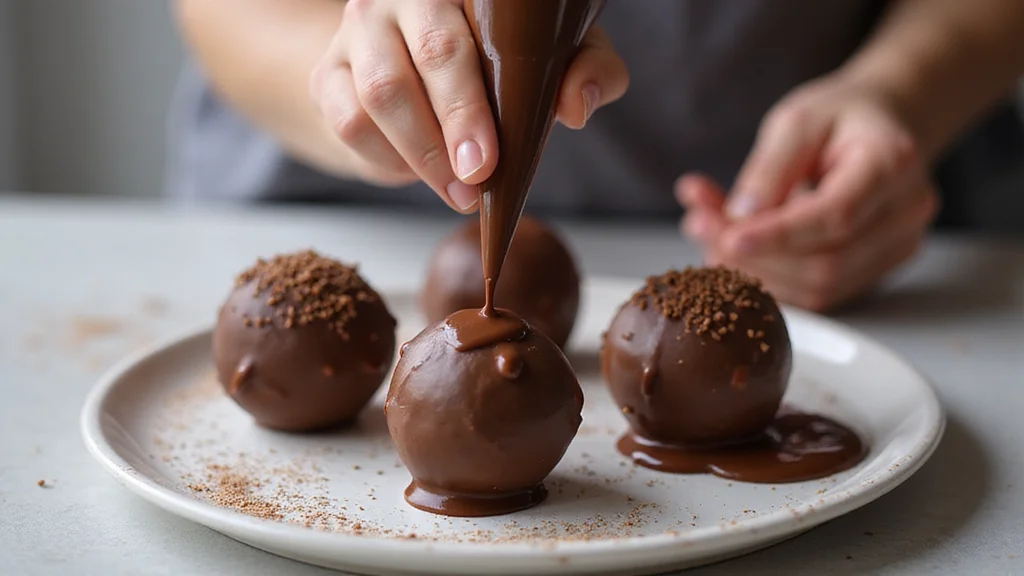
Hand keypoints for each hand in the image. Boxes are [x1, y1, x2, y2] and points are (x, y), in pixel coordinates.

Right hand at [309, 0, 628, 212]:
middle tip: (478, 178)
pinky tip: (421, 172)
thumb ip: (588, 68)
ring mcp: (356, 32)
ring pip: (378, 98)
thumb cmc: (497, 58)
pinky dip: (388, 159)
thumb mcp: (554, 54)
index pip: (464, 29)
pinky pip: (349, 123)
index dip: (473, 99)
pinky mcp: (327, 75)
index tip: (489, 158)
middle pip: (419, 60)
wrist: (420, 66)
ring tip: (460, 192)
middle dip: (452, 128)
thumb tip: (578, 106)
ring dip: (422, 156)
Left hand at [678, 74, 938, 311]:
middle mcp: (905, 214)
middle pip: (826, 262)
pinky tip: (735, 250)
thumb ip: (769, 168)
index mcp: (891, 164)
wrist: (880, 123)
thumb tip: (740, 216)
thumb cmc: (838, 116)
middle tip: (699, 227)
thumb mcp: (797, 120)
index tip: (729, 236)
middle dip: (755, 255)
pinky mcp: (875, 269)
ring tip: (708, 234)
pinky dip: (769, 277)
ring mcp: (897, 247)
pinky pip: (818, 292)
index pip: (835, 216)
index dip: (779, 235)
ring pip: (819, 286)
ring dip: (754, 270)